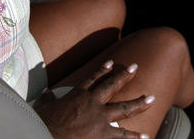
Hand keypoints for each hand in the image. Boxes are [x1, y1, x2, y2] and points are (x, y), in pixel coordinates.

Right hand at [34, 60, 154, 138]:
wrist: (45, 134)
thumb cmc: (43, 122)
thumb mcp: (43, 106)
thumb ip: (47, 98)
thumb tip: (46, 92)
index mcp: (78, 95)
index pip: (92, 79)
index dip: (102, 71)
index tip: (111, 63)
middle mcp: (92, 102)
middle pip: (111, 86)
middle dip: (124, 76)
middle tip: (135, 67)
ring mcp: (99, 118)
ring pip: (123, 108)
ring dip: (138, 103)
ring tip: (151, 98)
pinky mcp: (102, 134)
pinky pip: (122, 136)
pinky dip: (134, 137)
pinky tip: (145, 137)